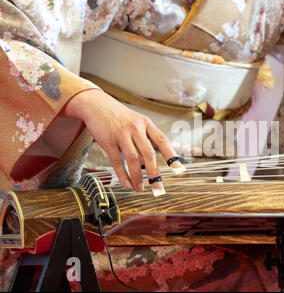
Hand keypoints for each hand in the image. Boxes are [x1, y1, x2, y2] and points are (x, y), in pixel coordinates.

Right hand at [63, 89, 179, 191]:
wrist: (96, 104)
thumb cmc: (118, 116)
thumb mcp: (136, 121)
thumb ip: (145, 138)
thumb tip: (151, 161)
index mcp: (146, 123)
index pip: (162, 140)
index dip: (171, 155)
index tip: (178, 168)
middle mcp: (135, 128)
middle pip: (148, 153)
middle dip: (154, 172)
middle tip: (158, 187)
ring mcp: (122, 135)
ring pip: (133, 159)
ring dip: (137, 177)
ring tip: (140, 188)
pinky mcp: (108, 142)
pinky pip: (117, 162)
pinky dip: (123, 175)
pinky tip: (127, 183)